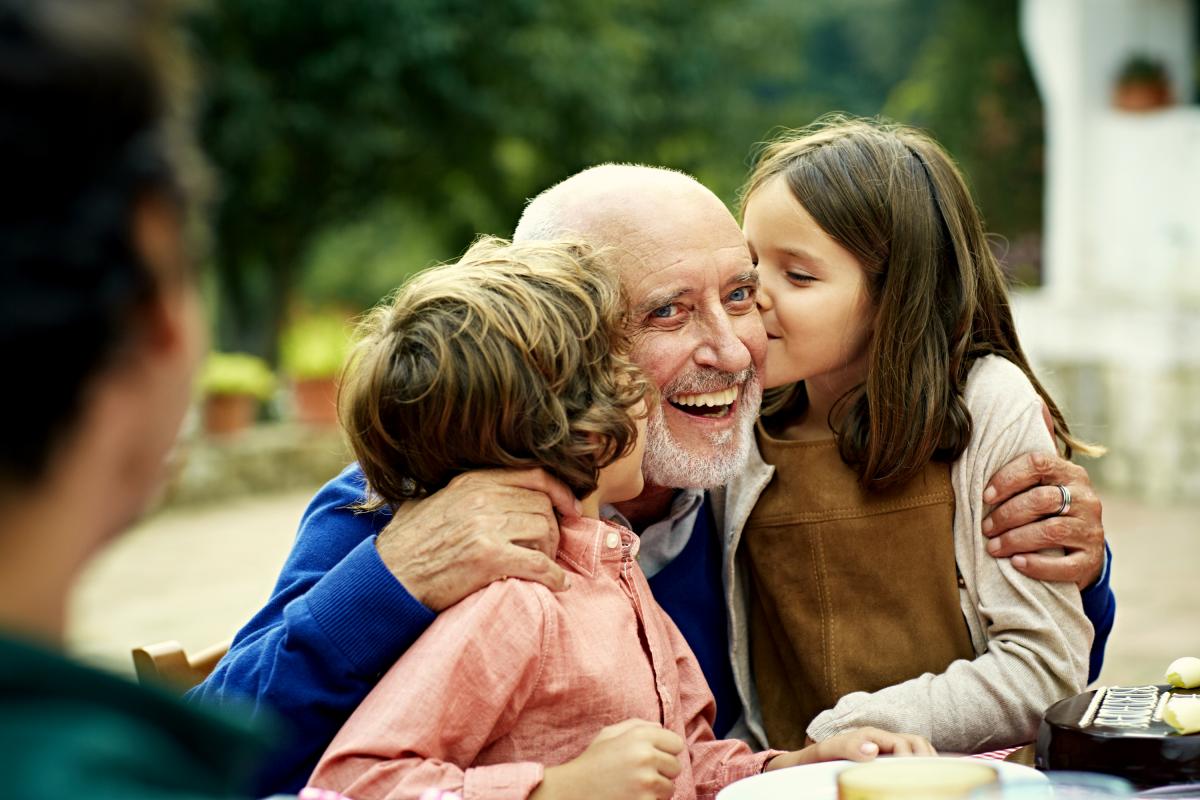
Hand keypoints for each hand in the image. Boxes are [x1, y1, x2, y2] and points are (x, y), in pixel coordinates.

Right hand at [376, 468, 579, 609]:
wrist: (387, 578)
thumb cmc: (405, 544)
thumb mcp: (427, 501)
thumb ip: (453, 491)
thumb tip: (463, 489)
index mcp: (472, 481)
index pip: (533, 474)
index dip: (559, 490)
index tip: (570, 507)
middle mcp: (482, 498)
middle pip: (543, 506)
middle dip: (553, 529)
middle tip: (549, 548)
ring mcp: (486, 527)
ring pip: (544, 532)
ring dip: (551, 553)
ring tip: (544, 565)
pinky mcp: (489, 558)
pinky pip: (539, 564)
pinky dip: (554, 576)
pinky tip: (557, 585)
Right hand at [530, 719, 683, 799]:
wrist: (573, 790)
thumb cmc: (592, 762)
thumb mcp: (609, 735)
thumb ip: (637, 726)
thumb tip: (661, 729)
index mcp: (639, 736)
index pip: (677, 743)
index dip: (666, 751)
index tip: (653, 758)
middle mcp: (645, 756)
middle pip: (676, 766)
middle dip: (662, 771)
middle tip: (640, 774)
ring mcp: (646, 781)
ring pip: (670, 787)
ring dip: (657, 789)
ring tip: (635, 787)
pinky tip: (631, 796)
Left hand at [767, 728, 935, 769]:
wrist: (809, 764)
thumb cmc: (818, 758)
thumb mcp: (826, 750)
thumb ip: (847, 746)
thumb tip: (872, 750)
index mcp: (871, 736)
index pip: (901, 742)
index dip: (910, 757)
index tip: (912, 773)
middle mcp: (882, 741)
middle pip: (916, 743)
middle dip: (927, 757)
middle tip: (932, 777)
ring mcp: (886, 752)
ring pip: (917, 750)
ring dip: (928, 761)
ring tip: (934, 780)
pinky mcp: (886, 763)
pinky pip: (909, 760)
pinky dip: (921, 768)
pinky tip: (924, 782)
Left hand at [981, 451, 1104, 588]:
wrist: (1080, 552)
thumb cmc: (1048, 515)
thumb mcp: (1041, 490)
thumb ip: (1021, 477)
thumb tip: (982, 463)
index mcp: (1070, 474)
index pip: (1038, 463)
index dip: (1008, 477)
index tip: (985, 496)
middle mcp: (1086, 498)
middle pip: (1041, 499)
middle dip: (1007, 514)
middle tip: (986, 528)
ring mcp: (1091, 529)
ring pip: (1051, 531)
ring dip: (1015, 539)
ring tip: (993, 547)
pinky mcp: (1092, 559)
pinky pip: (1064, 564)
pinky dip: (1037, 564)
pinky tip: (1016, 563)